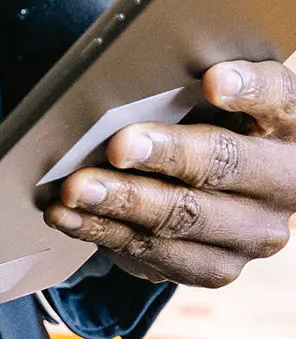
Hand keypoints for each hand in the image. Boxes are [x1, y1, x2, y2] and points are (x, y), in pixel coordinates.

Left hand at [44, 60, 295, 287]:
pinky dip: (103, 230)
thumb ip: (177, 79)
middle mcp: (283, 181)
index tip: (211, 81)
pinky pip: (158, 253)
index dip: (247, 89)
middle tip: (118, 146)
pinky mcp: (218, 266)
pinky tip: (65, 216)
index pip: (276, 97)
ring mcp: (254, 231)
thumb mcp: (197, 91)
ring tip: (74, 189)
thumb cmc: (193, 114)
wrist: (209, 181)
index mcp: (285, 122)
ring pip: (185, 216)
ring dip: (123, 202)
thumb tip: (119, 71)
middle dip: (167, 155)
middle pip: (225, 164)